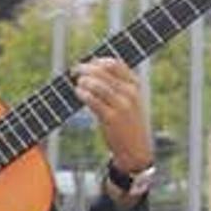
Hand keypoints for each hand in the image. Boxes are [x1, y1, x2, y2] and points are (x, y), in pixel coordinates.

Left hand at [72, 58, 152, 173]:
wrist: (136, 149)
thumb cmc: (128, 122)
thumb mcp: (129, 100)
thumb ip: (116, 85)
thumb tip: (90, 68)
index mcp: (135, 85)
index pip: (115, 63)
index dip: (97, 61)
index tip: (86, 62)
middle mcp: (130, 93)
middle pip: (103, 72)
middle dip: (85, 69)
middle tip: (74, 71)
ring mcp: (122, 105)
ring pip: (96, 84)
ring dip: (83, 81)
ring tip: (77, 83)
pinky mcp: (111, 118)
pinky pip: (92, 100)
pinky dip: (82, 93)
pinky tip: (78, 92)